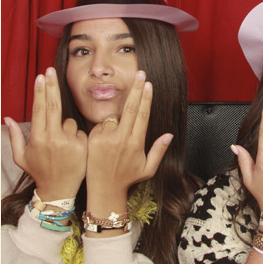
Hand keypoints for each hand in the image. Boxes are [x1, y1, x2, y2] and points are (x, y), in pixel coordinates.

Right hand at [5, 69, 87, 202]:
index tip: (41, 76)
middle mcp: (53, 139)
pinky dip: (76, 137)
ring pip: (69, 122)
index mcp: (37, 139)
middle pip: (54, 106)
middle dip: (52, 86)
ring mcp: (69, 143)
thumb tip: (7, 118)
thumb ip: (15, 137)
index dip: (40, 91)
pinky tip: (73, 151)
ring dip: (65, 128)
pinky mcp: (83, 147)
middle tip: (51, 70)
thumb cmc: (39, 172)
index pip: (39, 109)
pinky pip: (79, 132)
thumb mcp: (21, 158)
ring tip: (62, 147)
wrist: (59, 192)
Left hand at [84, 72, 172, 213]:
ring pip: (113, 118)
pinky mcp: (93, 139)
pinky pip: (100, 126)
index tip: (148, 84)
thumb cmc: (127, 179)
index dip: (146, 98)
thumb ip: (159, 151)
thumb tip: (169, 135)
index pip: (143, 114)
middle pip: (130, 108)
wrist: (104, 190)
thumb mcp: (148, 169)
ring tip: (114, 142)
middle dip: (136, 89)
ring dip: (116, 122)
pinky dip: (104, 130)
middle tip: (140, 73)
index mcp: (136, 143)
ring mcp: (105, 138)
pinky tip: (104, 144)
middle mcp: (121, 139)